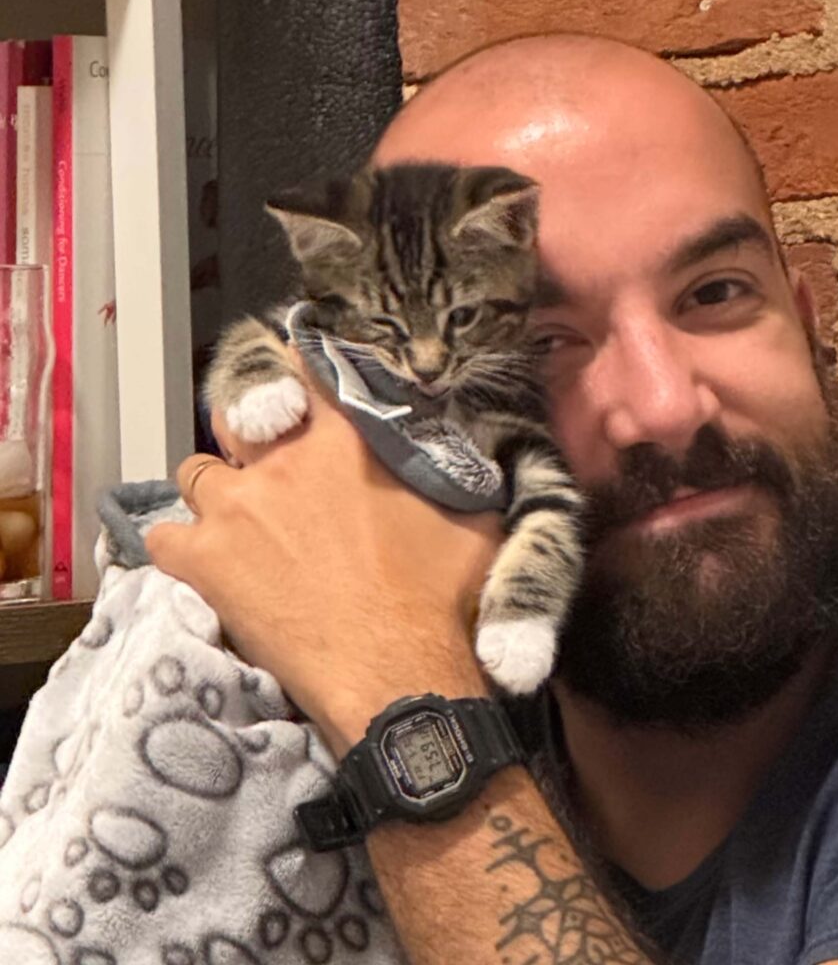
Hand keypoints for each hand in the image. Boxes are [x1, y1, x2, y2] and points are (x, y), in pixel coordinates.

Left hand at [145, 356, 501, 749]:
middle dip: (246, 431)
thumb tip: (451, 455)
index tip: (292, 379)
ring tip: (234, 519)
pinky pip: (162, 538)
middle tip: (263, 460)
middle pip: (238, 416)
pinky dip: (178, 546)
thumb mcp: (470, 521)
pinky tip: (200, 561)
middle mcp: (283, 462)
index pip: (309, 377)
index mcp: (346, 443)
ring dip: (214, 490)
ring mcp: (236, 508)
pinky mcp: (205, 561)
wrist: (394, 671)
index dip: (297, 373)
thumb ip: (448, 474)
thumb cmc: (438, 598)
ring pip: (196, 472)